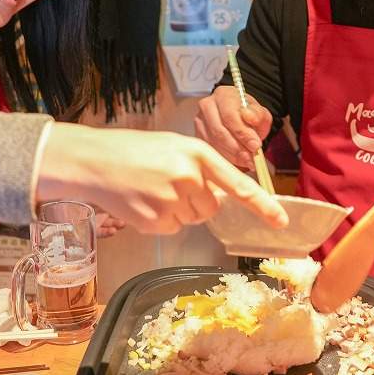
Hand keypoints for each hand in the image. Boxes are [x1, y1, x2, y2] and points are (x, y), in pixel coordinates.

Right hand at [36, 123, 287, 235]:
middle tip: (168, 184)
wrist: (92, 162)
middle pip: (211, 207)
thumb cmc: (133, 150)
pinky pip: (173, 228)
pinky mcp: (155, 221)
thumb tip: (222, 196)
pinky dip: (161, 220)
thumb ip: (201, 167)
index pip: (238, 183)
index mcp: (196, 153)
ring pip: (192, 218)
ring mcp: (171, 201)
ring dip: (178, 210)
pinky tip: (142, 202)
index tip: (281, 221)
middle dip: (196, 200)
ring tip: (151, 190)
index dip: (262, 204)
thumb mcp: (173, 146)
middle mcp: (188, 177)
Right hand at [195, 86, 272, 169]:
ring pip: (214, 144)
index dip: (242, 133)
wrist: (238, 119)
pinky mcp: (198, 137)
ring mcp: (200, 122)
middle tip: (252, 159)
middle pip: (219, 132)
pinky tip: (237, 161)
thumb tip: (250, 117)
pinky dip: (225, 160)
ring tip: (247, 161)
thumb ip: (258, 115)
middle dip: (238, 148)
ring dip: (232, 156)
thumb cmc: (248, 115)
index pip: (230, 115)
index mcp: (223, 95)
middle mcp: (207, 107)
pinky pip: (211, 151)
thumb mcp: (260, 113)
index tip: (255, 145)